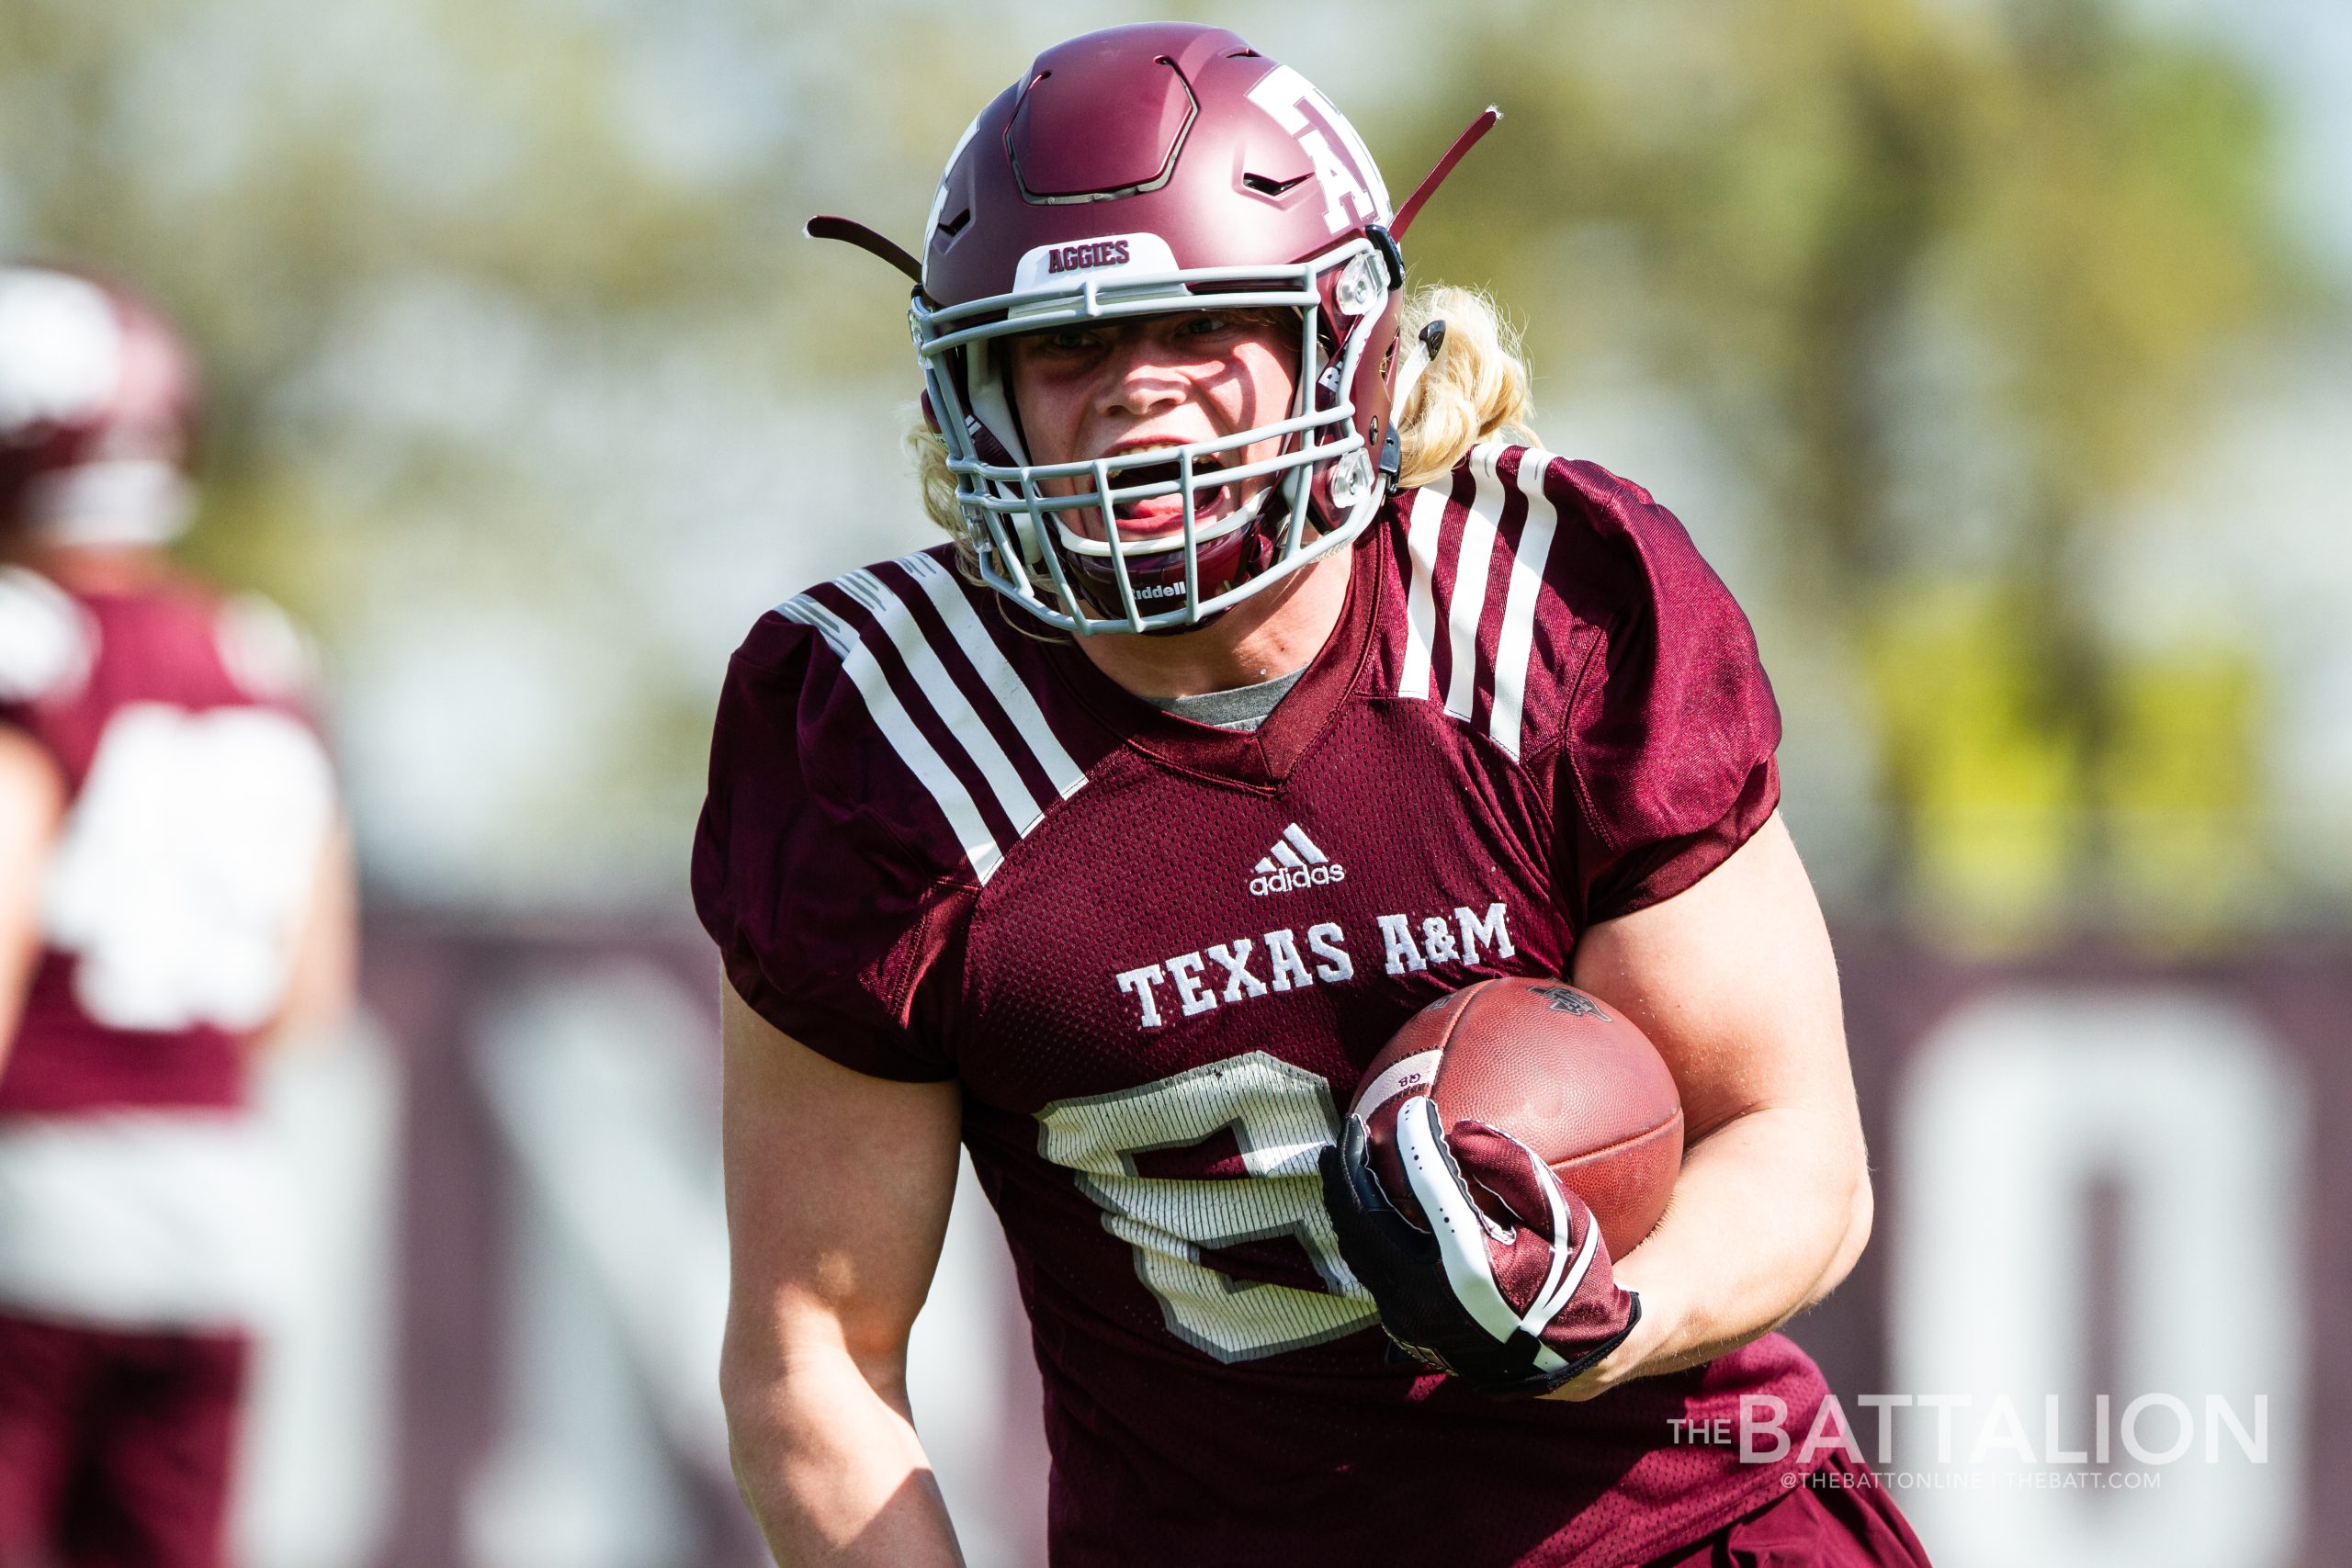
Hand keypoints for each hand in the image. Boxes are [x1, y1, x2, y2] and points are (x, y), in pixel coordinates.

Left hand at [1319, 1098, 1639, 1394]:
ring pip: (1357, 1247)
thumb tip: (1460, 1129)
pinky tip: (1360, 1198)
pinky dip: (1360, 1227)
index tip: (1415, 1108)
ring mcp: (1408, 1318)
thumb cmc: (1574, 1279)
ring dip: (1345, 1198)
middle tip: (1350, 1127)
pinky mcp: (1402, 1327)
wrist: (1570, 1359)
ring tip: (1341, 1156)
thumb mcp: (1566, 1219)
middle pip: (1365, 1219)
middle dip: (1350, 1168)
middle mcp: (1428, 1297)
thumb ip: (1516, 1169)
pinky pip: (1368, 1268)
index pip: (1427, 1184)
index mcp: (1472, 1267)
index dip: (1415, 1137)